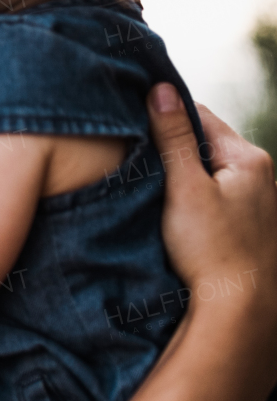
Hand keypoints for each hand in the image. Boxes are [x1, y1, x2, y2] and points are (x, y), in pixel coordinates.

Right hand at [147, 84, 276, 337]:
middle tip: (144, 169)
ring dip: (188, 179)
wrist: (242, 311)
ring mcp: (263, 204)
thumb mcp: (184, 188)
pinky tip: (184, 221)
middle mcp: (265, 176)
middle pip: (208, 146)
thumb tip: (161, 89)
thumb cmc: (212, 249)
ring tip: (160, 196)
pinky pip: (222, 200)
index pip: (199, 116)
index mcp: (250, 158)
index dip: (165, 121)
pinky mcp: (256, 229)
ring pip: (215, 174)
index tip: (137, 133)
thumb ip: (173, 138)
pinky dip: (201, 202)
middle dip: (176, 153)